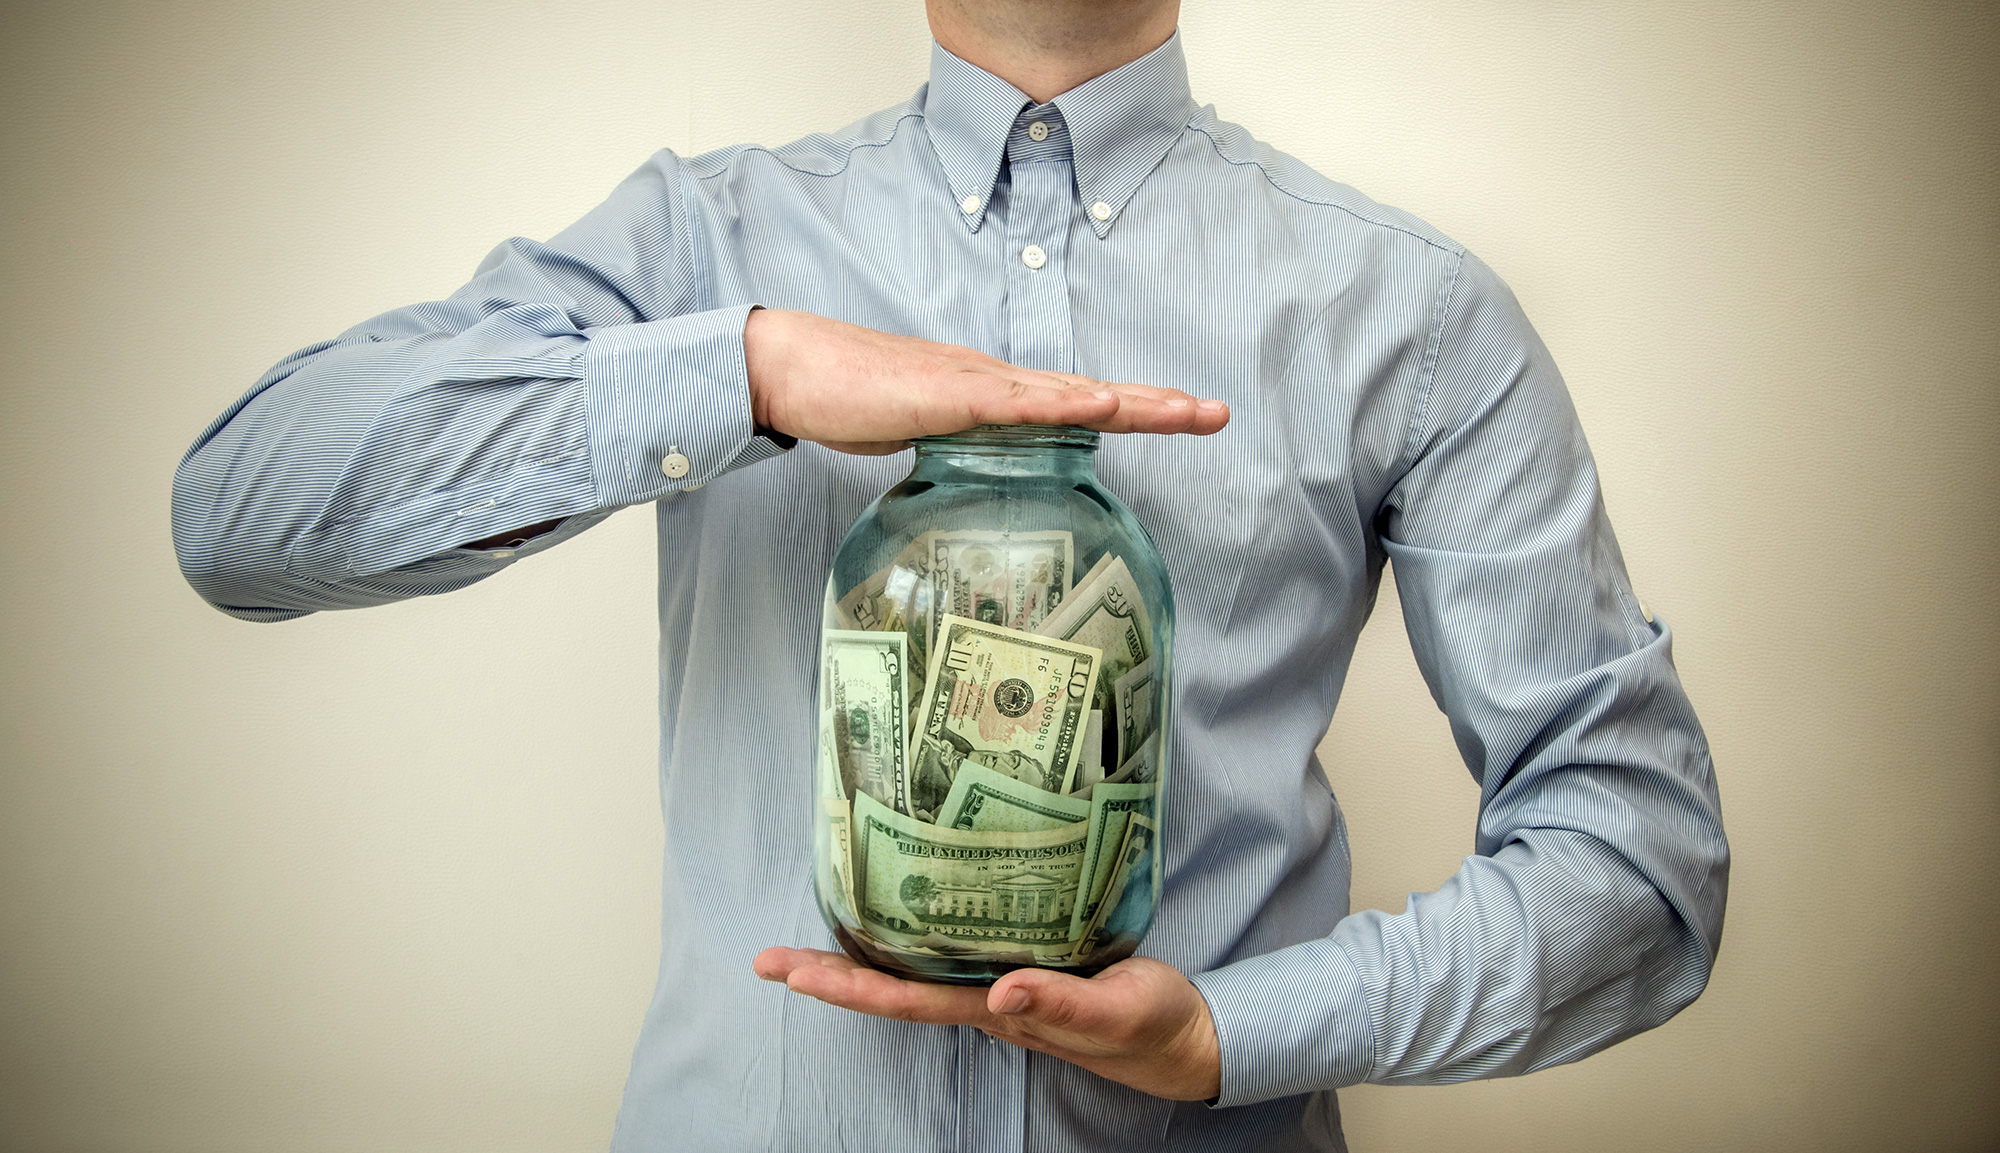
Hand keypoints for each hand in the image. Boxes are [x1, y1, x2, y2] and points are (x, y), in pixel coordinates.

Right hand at [743, 309, 1229, 454]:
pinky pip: (1018, 402)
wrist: (794, 369)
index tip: (1185, 418)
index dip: (1135, 410)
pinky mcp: (949, 394)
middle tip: (1218, 413)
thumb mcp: (920, 434)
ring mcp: (977, 384)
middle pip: (1093, 393)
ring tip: (1187, 410)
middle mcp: (999, 382)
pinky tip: (1107, 403)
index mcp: (995, 396)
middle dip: (1159, 405)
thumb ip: (958, 447)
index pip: (1078, 404)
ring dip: (1133, 401)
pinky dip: (1066, 403)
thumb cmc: (850, 399)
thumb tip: (981, 473)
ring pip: (1071, 392)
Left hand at [753, 947, 1221, 1101]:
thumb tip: (1001, 994)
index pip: (907, 1001)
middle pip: (892, 991)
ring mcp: (1001, 990)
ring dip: (858, 962)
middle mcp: (988, 1003)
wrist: (1186, 1037)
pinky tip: (896, 919)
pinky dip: (911, 941)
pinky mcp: (1023, 971)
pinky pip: (949, 957)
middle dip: (828, 975)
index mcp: (1001, 1013)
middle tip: (765, 958)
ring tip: (804, 939)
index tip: (790, 973)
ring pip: (913, 976)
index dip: (847, 987)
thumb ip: (1063, 1005)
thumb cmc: (1153, 1025)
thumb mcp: (1117, 1012)